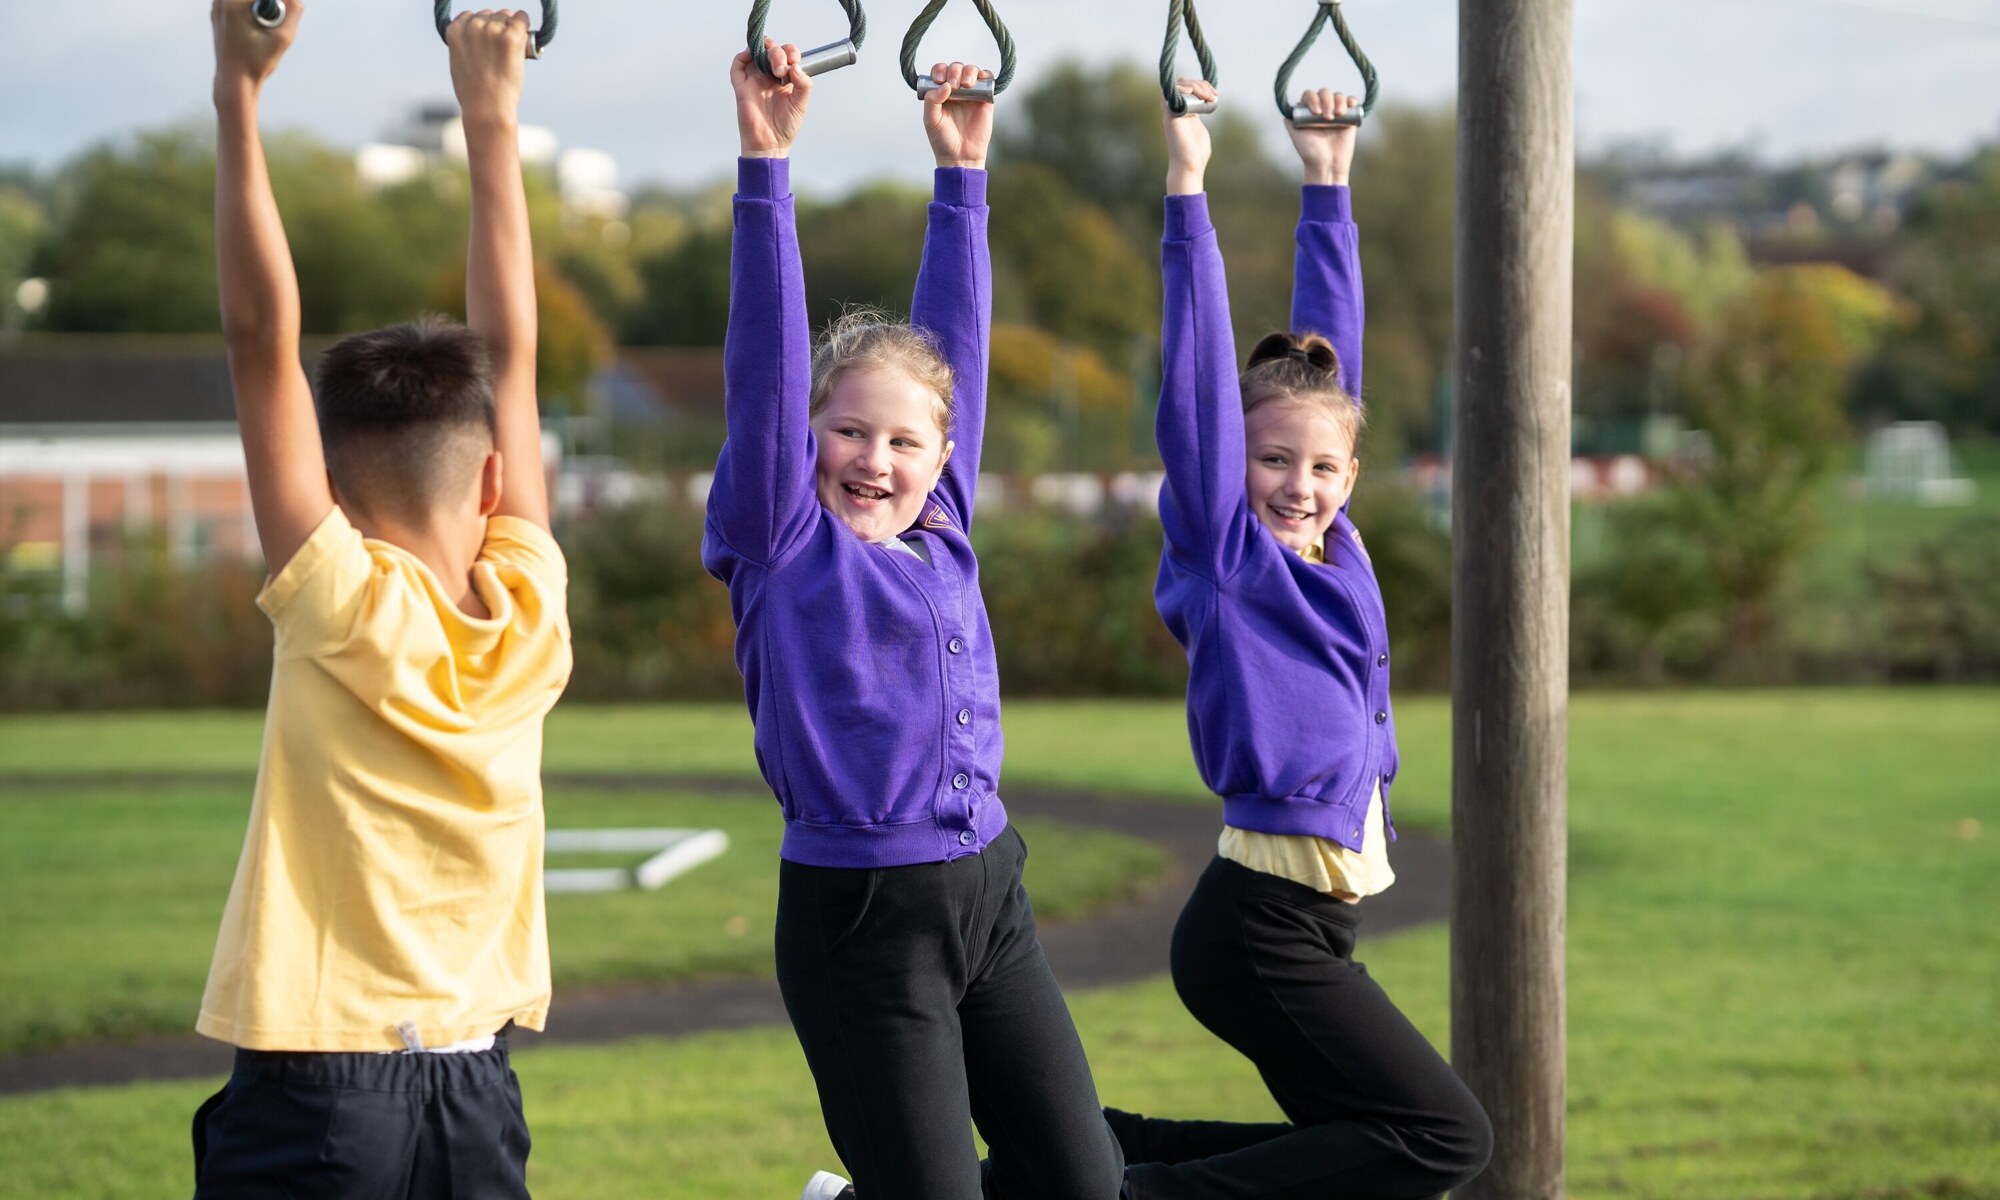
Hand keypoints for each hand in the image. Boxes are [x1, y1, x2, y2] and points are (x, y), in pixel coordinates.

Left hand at [210, 0, 298, 102]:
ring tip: (261, 30)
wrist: (234, 81)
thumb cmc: (256, 63)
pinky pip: (240, 4)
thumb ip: (293, 13)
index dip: (277, 5)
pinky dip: (251, 11)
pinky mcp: (217, 13)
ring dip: (260, 8)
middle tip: (271, 26)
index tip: (282, 16)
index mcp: (232, 4)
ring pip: (248, 1)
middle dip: (270, 6)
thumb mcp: (282, 39)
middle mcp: (220, 1)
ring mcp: (216, 7)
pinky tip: (253, 29)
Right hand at [448, 10, 530, 130]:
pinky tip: (525, 39)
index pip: (471, 15)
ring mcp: (492, 30)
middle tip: (502, 49)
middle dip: (497, 27)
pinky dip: (525, 25)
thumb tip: (479, 38)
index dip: (481, 28)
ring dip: (511, 27)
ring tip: (511, 49)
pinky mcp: (511, 37)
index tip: (488, 41)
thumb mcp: (459, 63)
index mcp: (455, 30)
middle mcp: (473, 26)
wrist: (486, 107)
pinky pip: (522, 18)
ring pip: (506, 15)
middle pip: (490, 14)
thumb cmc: (474, 93)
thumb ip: (466, 44)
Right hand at [733, 41, 812, 157]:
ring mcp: (755, 79)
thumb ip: (803, 84)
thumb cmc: (786, 127)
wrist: (770, 144)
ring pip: (755, 52)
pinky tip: (751, 58)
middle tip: (782, 69)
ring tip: (773, 65)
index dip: (791, 52)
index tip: (794, 61)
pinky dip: (742, 56)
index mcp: (785, 78)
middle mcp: (769, 76)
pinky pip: (737, 66)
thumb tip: (796, 67)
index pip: (787, 55)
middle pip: (771, 50)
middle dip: (778, 53)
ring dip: (763, 50)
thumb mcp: (801, 104)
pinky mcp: (741, 86)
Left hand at [923, 62, 993, 169]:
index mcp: (940, 92)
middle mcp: (955, 90)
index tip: (940, 80)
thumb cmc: (943, 140)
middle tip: (954, 85)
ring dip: (969, 71)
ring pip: (971, 70)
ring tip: (966, 85)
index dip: (940, 70)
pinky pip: (988, 80)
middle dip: (954, 71)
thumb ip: (932, 101)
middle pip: (956, 68)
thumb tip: (945, 85)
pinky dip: (985, 75)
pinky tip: (981, 79)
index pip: (940, 71)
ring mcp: (971, 93)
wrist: (961, 156)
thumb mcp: (931, 120)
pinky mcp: (985, 99)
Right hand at [1162, 78, 1214, 195]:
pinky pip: (1173, 93)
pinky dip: (1185, 89)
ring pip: (1180, 85)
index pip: (1186, 86)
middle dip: (1201, 85)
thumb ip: (1198, 112)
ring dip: (1197, 86)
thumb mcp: (1198, 126)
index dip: (1201, 85)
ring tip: (1210, 97)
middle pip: (1183, 82)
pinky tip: (1196, 94)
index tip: (1215, 94)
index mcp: (1181, 109)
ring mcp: (1170, 111)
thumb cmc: (1196, 151)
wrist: (1190, 165)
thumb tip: (1207, 100)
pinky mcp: (1170, 115)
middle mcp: (1173, 108)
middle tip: (1213, 96)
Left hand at [1286, 89, 1358, 185]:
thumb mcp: (1296, 135)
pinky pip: (1352, 102)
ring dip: (1339, 100)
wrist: (1327, 164)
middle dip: (1326, 101)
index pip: (1310, 95)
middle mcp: (1322, 108)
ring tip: (1339, 114)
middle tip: (1327, 118)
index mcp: (1308, 110)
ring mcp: (1336, 111)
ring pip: (1339, 96)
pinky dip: (1352, 101)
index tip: (1315, 112)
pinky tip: (1351, 105)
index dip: (1312, 99)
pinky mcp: (1349, 116)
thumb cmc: (1310, 151)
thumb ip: (1290, 121)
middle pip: (1325, 93)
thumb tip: (1289, 108)